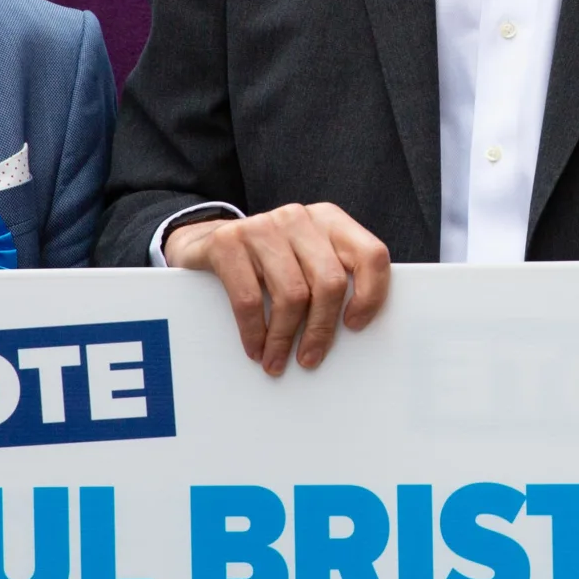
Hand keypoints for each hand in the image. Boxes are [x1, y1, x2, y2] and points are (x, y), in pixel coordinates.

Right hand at [163, 202, 391, 376]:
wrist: (207, 239)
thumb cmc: (269, 260)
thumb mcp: (305, 258)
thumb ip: (330, 277)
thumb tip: (352, 331)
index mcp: (329, 220)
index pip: (370, 255)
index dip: (371, 295)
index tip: (355, 325)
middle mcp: (299, 218)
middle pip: (329, 282)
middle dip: (321, 329)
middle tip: (310, 358)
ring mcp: (262, 226)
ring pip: (291, 294)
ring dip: (284, 339)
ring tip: (278, 361)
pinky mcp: (228, 242)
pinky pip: (249, 299)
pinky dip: (254, 333)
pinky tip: (256, 348)